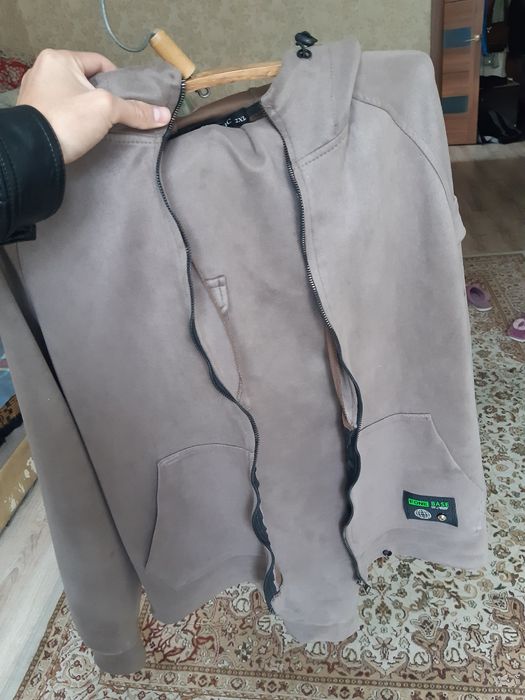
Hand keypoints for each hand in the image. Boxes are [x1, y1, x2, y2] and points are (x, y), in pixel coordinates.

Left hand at [17, 49, 171, 163]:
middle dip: (105, 97)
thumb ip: (135, 110)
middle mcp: (43, 70)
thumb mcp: (106, 109)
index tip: (130, 100)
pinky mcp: (34, 114)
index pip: (100, 62)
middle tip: (119, 114)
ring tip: (104, 125)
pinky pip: (63, 111)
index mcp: (58, 58)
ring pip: (75, 97)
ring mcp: (36, 93)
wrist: (34, 152)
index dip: (120, 80)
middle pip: (87, 81)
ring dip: (90, 109)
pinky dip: (76, 119)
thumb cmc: (68, 120)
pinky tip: (85, 131)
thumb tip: (165, 114)